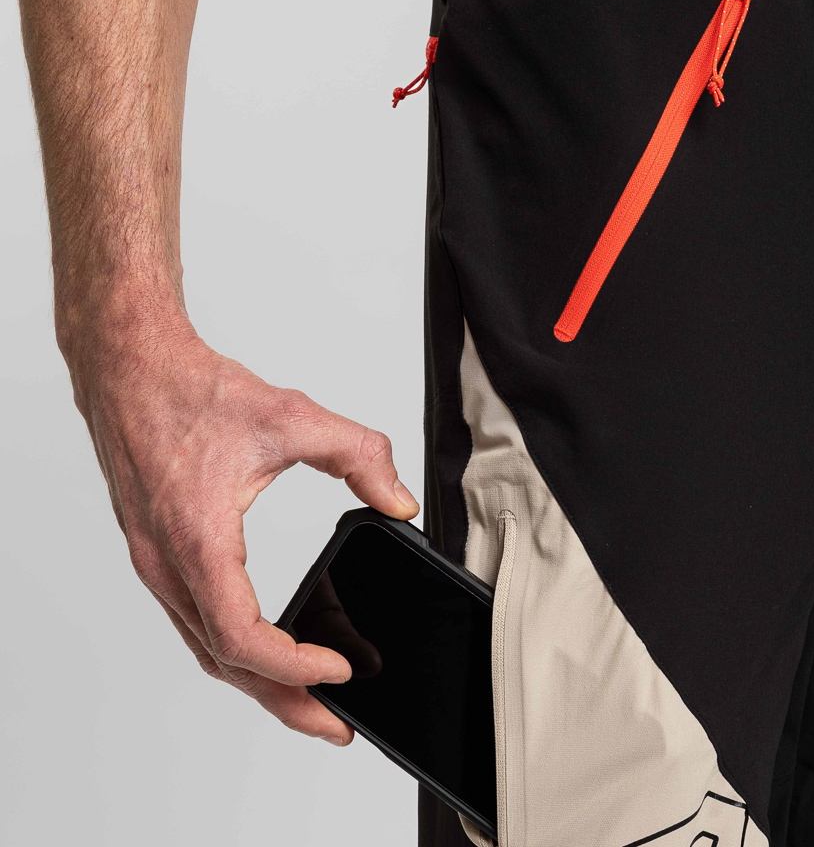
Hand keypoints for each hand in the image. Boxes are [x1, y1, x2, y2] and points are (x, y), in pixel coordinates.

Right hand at [67, 312, 418, 745]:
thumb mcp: (294, 417)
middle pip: (224, 662)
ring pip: (206, 647)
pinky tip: (268, 646)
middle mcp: (168, 563)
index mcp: (198, 539)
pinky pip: (195, 619)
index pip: (241, 636)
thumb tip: (400, 502)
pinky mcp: (157, 553)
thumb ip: (360, 457)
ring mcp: (156, 563)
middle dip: (282, 703)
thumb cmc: (195, 391)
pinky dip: (235, 646)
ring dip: (259, 681)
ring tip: (311, 699)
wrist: (131, 369)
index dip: (293, 666)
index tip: (340, 671)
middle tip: (335, 725)